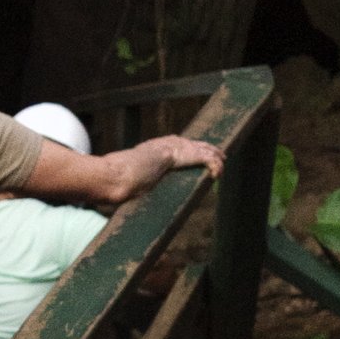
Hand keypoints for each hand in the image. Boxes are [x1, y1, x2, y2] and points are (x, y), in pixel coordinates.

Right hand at [107, 133, 222, 200]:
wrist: (117, 175)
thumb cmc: (117, 180)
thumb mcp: (130, 179)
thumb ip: (134, 181)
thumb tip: (125, 194)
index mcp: (154, 147)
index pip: (178, 145)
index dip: (191, 149)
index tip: (199, 156)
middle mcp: (165, 143)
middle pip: (194, 144)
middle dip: (207, 150)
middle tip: (219, 156)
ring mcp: (173, 148)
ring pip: (202, 150)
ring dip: (214, 158)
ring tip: (222, 166)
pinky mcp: (181, 155)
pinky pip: (204, 159)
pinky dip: (213, 165)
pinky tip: (218, 174)